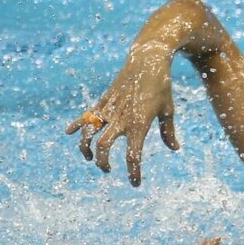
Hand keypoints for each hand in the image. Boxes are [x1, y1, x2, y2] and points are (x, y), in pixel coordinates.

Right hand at [65, 43, 180, 185]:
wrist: (148, 61)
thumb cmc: (162, 87)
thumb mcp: (168, 110)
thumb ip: (168, 132)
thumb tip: (174, 149)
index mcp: (140, 124)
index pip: (134, 155)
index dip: (133, 172)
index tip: (135, 183)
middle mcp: (121, 118)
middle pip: (104, 146)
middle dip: (103, 162)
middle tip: (107, 169)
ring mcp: (109, 109)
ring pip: (89, 132)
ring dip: (85, 147)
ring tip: (89, 157)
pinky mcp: (103, 101)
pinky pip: (86, 115)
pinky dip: (76, 125)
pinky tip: (68, 133)